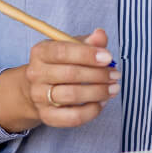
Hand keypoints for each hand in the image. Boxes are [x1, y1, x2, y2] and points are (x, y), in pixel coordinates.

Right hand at [0, 30, 119, 131]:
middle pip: (70, 74)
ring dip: (98, 92)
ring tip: (113, 88)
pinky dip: (92, 110)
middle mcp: (36, 74)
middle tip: (115, 74)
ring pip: (72, 95)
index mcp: (40, 52)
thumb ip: (88, 41)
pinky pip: (73, 117)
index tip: (108, 58)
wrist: (39, 89)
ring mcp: (39, 96)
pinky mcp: (47, 116)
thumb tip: (100, 35)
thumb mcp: (72, 47)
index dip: (88, 54)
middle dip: (98, 75)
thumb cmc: (60, 64)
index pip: (63, 52)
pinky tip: (102, 102)